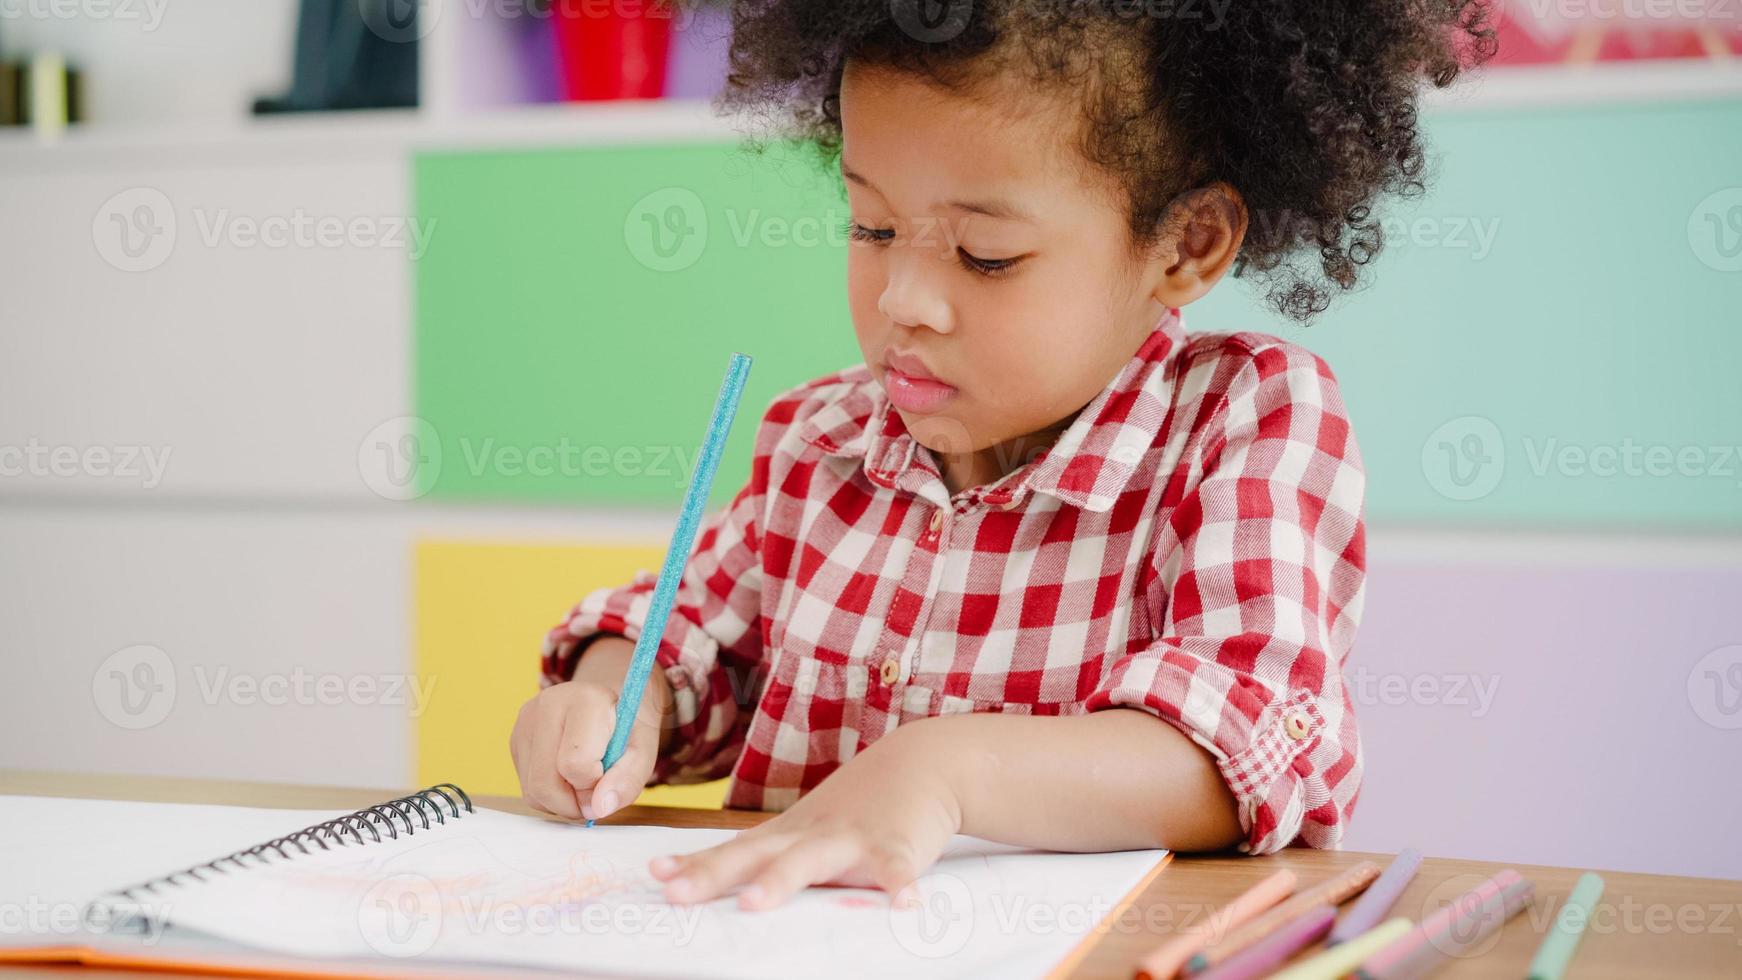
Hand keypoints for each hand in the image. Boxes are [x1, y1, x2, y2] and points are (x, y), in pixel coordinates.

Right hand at [510, 635, 671, 821]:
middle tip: (595, 794)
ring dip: (561, 803)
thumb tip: (599, 808)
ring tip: (584, 783)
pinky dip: (549, 796)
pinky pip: (526, 788)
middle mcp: (547, 705)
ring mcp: (526, 722)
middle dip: (573, 803)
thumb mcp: (644, 751)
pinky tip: (568, 778)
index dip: (594, 784)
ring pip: (532, 791)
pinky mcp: (516, 739)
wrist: (611, 704)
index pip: (575, 764)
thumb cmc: (628, 727)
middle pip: (544, 784)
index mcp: (584, 700)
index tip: (608, 775)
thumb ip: (628, 780)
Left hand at [647, 720, 961, 910]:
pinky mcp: (896, 845)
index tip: (658, 877)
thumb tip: (692, 879)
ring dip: (782, 880)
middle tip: (678, 894)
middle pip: (756, 856)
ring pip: (813, 859)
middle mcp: (810, 835)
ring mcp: (851, 838)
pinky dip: (900, 885)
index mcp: (786, 835)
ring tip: (754, 904)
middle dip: (715, 874)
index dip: (695, 866)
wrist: (918, 763)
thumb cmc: (851, 808)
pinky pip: (896, 868)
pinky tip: (904, 905)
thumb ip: (758, 856)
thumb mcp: (802, 829)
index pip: (732, 852)